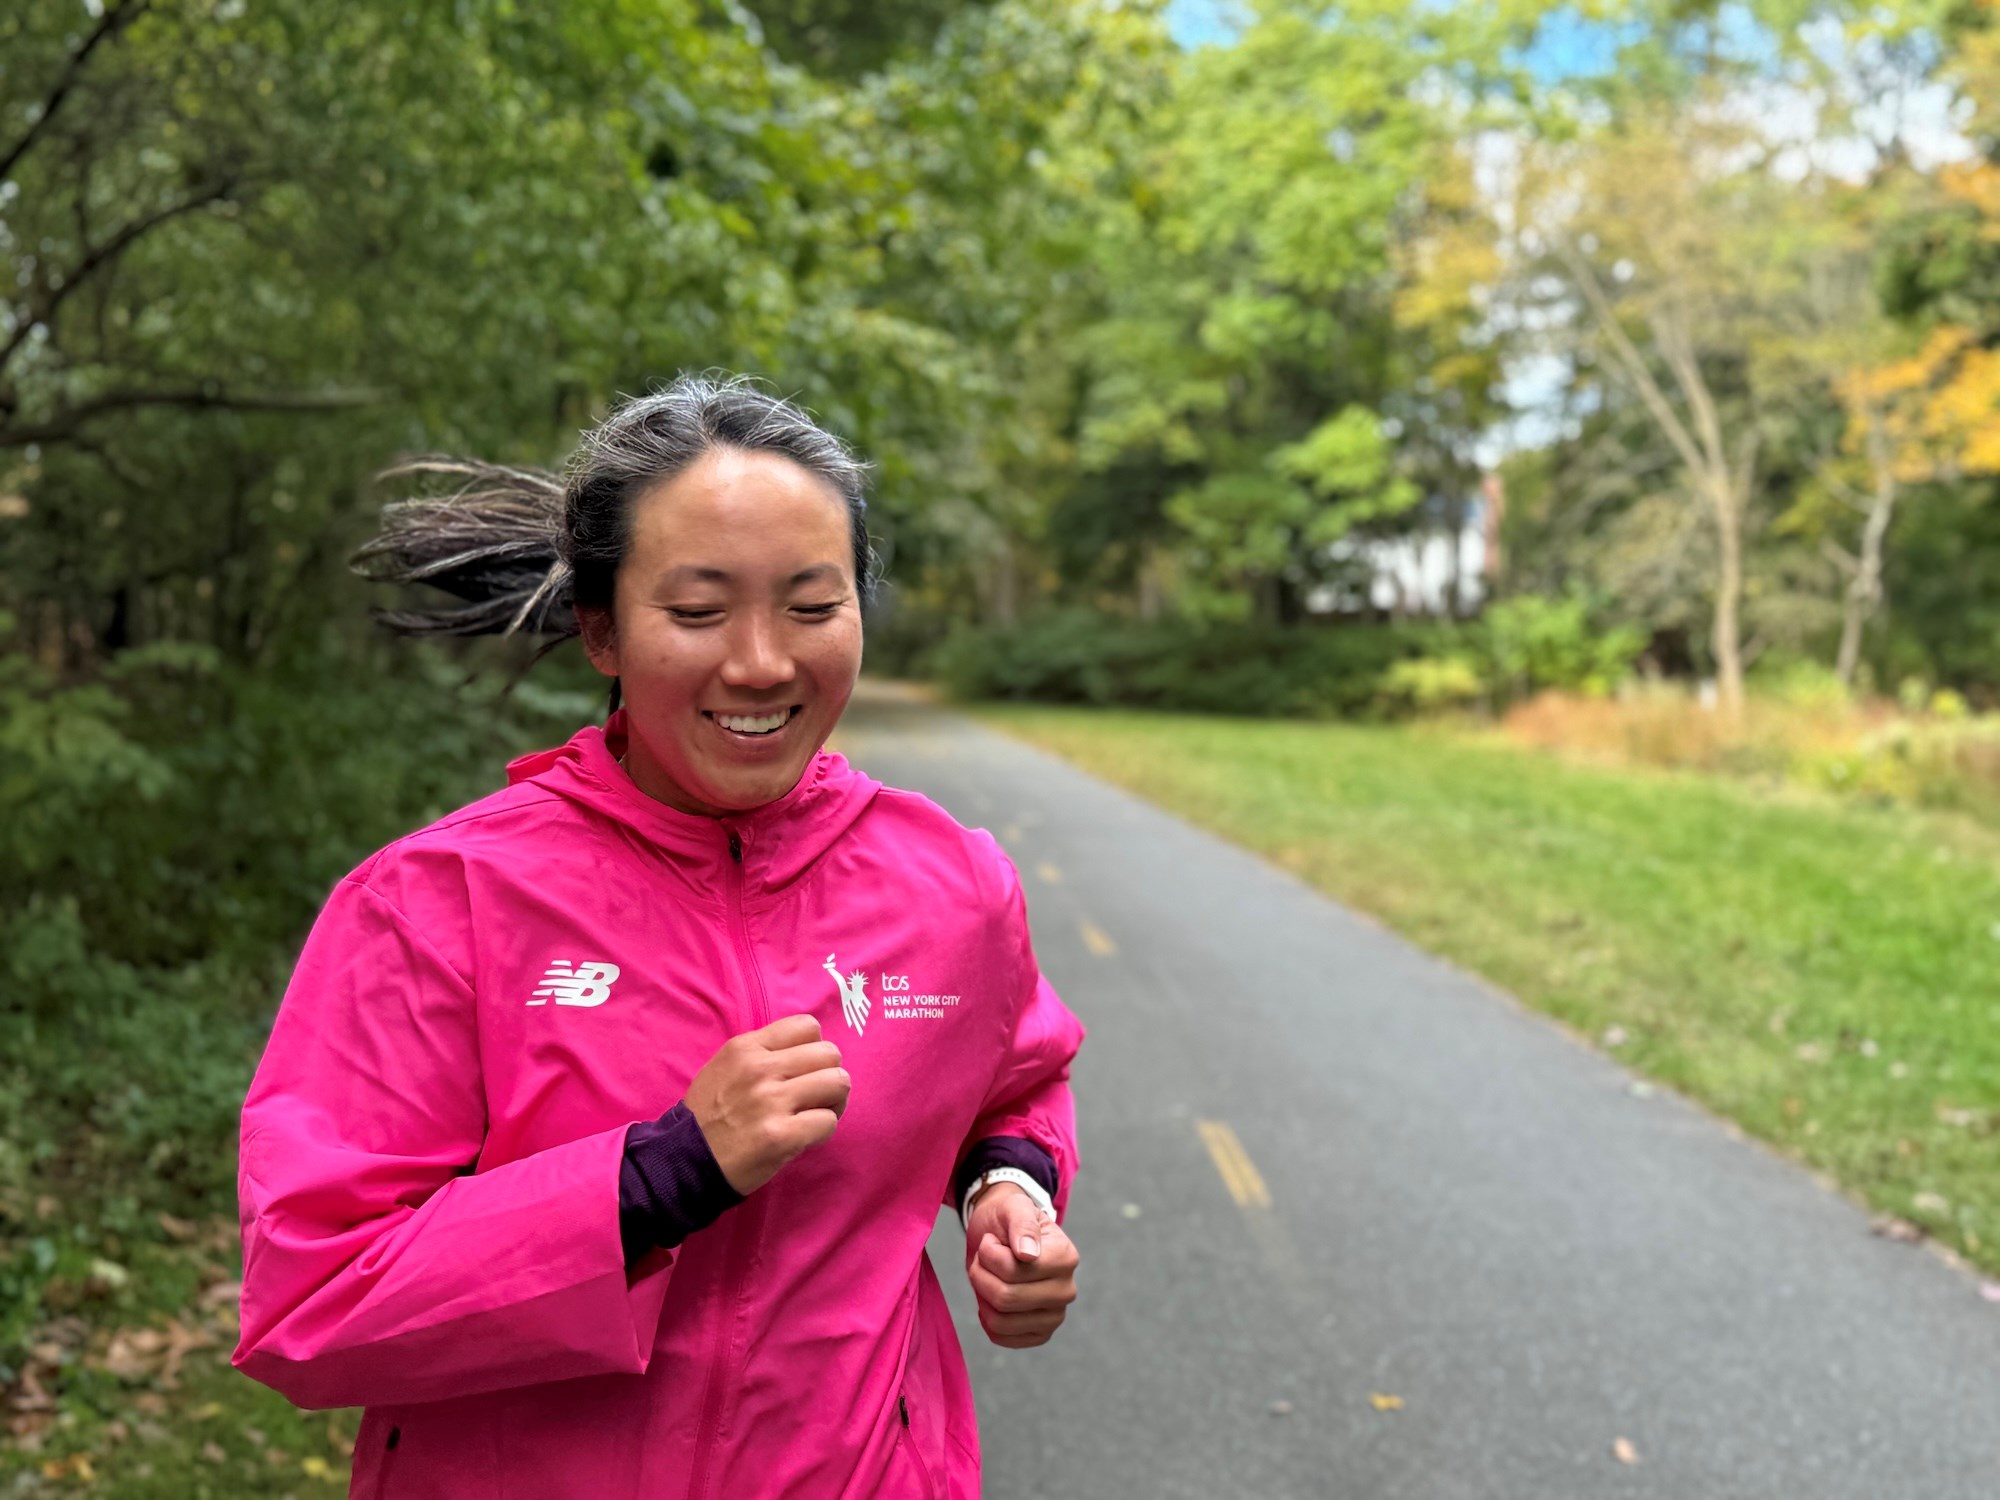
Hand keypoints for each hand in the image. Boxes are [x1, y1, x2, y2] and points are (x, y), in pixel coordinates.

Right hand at [684, 1014, 849, 1194]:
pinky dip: (822, 1130)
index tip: (804, 1069)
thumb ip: (763, 1053)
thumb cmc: (708, 1115)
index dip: (813, 1049)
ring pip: (837, 1083)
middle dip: (829, 1076)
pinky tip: (805, 1137)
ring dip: (833, 1102)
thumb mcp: (725, 1067)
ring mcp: (771, 1102)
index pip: (808, 1026)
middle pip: (830, 1054)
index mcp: (747, 1048)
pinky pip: (828, 1121)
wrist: (685, 1160)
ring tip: (815, 1115)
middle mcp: (760, 1069)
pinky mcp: (781, 1136)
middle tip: (815, 1096)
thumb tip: (806, 1052)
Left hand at [963, 1183, 1077, 1348]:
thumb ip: (1022, 1224)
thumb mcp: (1014, 1207)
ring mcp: (1055, 1316)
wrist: (1003, 1234)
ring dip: (982, 1294)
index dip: (989, 1254)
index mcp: (1066, 1258)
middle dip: (981, 1275)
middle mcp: (1066, 1290)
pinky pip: (1001, 1337)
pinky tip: (991, 1297)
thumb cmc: (1009, 1218)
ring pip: (1000, 1320)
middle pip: (1006, 1298)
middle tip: (983, 1258)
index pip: (1013, 1270)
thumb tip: (1028, 1255)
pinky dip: (986, 1317)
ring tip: (988, 1275)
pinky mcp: (1040, 1334)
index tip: (990, 1241)